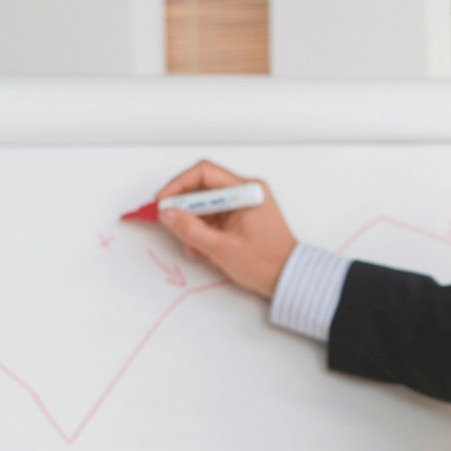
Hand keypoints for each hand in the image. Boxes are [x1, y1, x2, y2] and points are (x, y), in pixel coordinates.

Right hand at [154, 160, 296, 299]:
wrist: (288, 277)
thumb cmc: (266, 263)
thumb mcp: (222, 248)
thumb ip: (190, 229)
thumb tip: (167, 214)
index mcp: (247, 191)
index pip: (204, 173)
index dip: (178, 185)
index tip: (162, 202)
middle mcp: (247, 192)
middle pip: (202, 190)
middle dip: (185, 212)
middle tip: (175, 230)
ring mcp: (244, 204)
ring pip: (205, 206)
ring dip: (194, 226)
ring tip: (196, 249)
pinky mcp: (241, 216)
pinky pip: (214, 217)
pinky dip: (204, 232)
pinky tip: (206, 250)